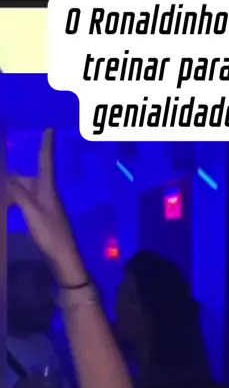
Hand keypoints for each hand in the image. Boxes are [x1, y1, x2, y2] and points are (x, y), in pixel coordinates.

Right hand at [8, 129, 76, 264]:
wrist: (64, 258)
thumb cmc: (50, 235)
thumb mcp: (32, 213)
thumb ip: (19, 194)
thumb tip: (8, 178)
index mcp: (48, 190)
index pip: (46, 162)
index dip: (46, 146)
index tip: (49, 129)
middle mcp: (48, 195)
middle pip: (30, 178)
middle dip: (16, 176)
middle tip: (4, 174)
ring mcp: (47, 206)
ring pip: (28, 191)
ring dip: (15, 190)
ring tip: (4, 193)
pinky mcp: (44, 218)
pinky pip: (28, 202)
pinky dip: (18, 201)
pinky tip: (9, 205)